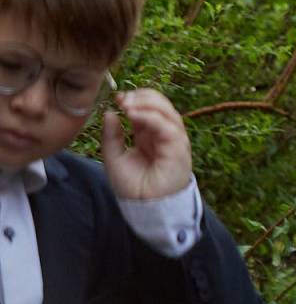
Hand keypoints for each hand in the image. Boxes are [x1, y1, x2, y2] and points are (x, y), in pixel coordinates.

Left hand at [99, 88, 192, 204]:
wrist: (144, 207)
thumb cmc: (132, 185)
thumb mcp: (113, 156)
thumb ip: (111, 136)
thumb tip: (109, 113)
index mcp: (150, 134)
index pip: (149, 108)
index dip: (135, 99)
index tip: (117, 97)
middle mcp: (164, 135)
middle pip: (162, 105)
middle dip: (142, 97)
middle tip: (123, 98)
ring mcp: (173, 140)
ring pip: (168, 112)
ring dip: (148, 104)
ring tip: (127, 104)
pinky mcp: (178, 149)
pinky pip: (168, 128)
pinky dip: (152, 118)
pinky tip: (135, 115)